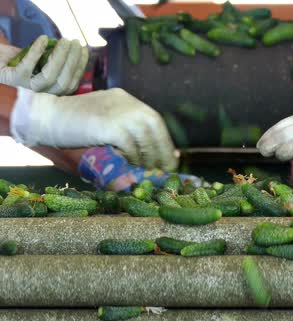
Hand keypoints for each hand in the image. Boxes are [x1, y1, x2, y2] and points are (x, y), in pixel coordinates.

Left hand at [0, 35, 88, 95]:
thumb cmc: (22, 59)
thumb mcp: (43, 60)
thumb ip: (58, 60)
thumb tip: (79, 51)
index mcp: (51, 90)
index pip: (72, 83)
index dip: (80, 67)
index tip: (84, 50)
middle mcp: (41, 92)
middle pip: (63, 81)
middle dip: (72, 61)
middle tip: (75, 42)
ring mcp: (27, 86)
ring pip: (49, 76)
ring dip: (59, 57)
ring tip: (64, 40)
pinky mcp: (14, 78)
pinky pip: (29, 65)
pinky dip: (37, 51)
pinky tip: (43, 38)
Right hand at [11, 88, 177, 170]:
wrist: (44, 116)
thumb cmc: (72, 124)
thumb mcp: (103, 123)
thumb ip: (123, 133)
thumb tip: (149, 156)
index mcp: (125, 99)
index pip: (153, 118)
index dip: (163, 139)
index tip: (169, 156)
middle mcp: (125, 102)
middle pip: (154, 125)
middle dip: (162, 149)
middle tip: (164, 167)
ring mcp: (117, 112)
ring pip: (145, 135)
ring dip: (148, 155)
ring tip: (146, 168)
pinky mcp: (108, 125)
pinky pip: (129, 144)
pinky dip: (132, 156)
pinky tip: (128, 163)